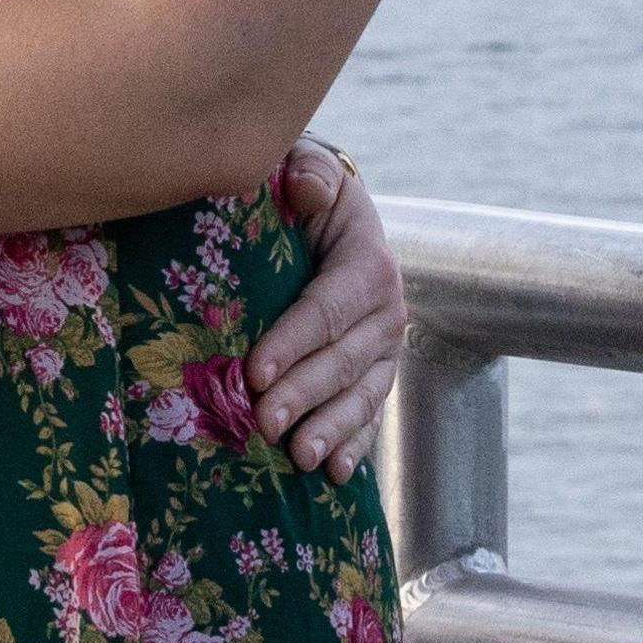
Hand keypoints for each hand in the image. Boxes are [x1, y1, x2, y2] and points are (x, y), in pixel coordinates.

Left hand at [253, 141, 406, 479]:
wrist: (329, 216)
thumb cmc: (303, 193)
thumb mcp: (309, 169)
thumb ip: (309, 173)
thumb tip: (305, 187)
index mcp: (369, 261)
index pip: (327, 308)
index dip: (292, 341)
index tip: (254, 370)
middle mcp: (388, 309)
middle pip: (342, 360)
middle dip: (303, 394)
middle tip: (262, 422)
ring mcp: (386, 348)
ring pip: (361, 395)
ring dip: (329, 429)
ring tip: (298, 457)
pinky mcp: (379, 374)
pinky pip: (370, 414)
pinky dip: (353, 444)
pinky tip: (335, 474)